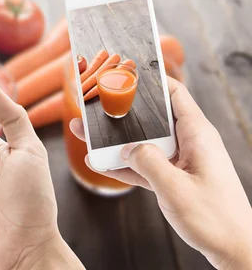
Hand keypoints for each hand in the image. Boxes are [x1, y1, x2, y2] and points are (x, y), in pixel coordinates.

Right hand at [70, 77, 251, 268]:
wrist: (234, 251)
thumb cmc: (215, 219)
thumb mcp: (176, 189)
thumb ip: (148, 163)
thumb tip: (128, 147)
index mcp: (197, 134)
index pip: (174, 93)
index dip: (151, 79)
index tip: (125, 70)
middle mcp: (189, 142)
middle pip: (152, 117)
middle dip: (123, 110)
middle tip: (96, 102)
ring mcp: (180, 161)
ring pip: (143, 141)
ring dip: (116, 139)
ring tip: (87, 132)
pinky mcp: (173, 179)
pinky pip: (143, 165)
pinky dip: (123, 164)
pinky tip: (100, 163)